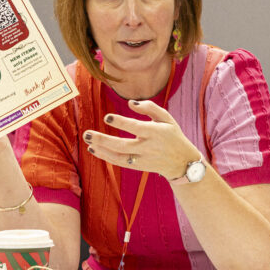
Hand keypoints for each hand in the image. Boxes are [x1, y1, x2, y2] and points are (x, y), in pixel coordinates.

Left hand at [81, 100, 198, 179]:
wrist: (182, 162)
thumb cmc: (172, 136)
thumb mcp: (167, 118)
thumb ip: (150, 108)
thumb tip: (130, 103)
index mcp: (155, 132)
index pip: (135, 127)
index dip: (121, 122)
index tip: (107, 117)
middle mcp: (148, 147)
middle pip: (122, 145)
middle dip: (103, 140)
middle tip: (87, 133)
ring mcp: (142, 159)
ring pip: (118, 156)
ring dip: (101, 150)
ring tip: (87, 141)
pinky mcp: (138, 166)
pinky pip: (119, 162)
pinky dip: (106, 157)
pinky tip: (94, 149)